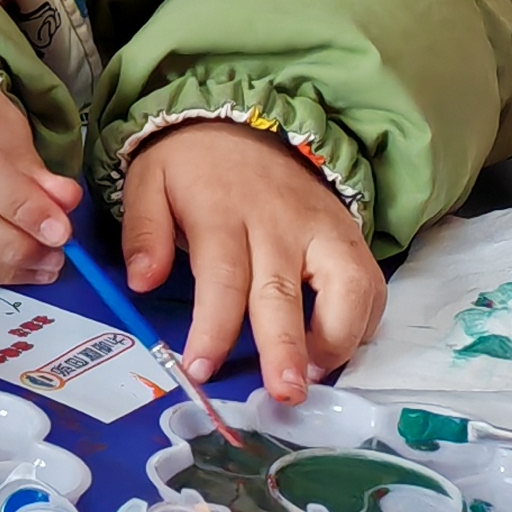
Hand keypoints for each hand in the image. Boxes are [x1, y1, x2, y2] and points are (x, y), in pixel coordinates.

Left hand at [119, 119, 381, 401]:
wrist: (243, 118)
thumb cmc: (192, 165)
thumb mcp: (148, 181)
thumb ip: (144, 231)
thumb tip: (141, 284)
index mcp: (223, 212)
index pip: (221, 278)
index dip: (213, 328)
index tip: (200, 369)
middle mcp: (279, 223)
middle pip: (284, 290)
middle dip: (286, 347)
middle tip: (285, 392)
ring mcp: (322, 229)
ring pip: (345, 287)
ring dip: (337, 339)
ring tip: (314, 376)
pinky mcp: (350, 234)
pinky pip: (369, 284)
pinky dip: (363, 322)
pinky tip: (339, 350)